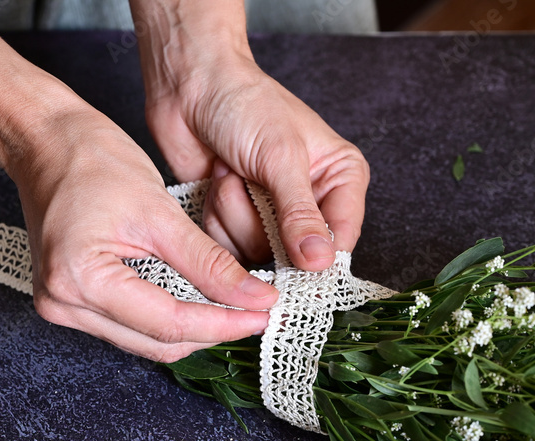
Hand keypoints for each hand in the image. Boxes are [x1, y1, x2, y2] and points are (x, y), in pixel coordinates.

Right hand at [10, 99, 278, 361]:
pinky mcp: (70, 301)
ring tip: (235, 308)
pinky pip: (130, 325)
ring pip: (145, 341)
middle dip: (211, 331)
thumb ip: (208, 263)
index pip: (169, 323)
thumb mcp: (159, 211)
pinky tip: (200, 302)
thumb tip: (255, 298)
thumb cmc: (92, 160)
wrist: (44, 141)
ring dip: (192, 328)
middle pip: (157, 342)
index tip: (263, 313)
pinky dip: (168, 317)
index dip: (223, 324)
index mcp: (80, 279)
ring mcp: (62, 306)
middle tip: (257, 312)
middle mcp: (63, 303)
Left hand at [142, 40, 369, 270]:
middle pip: (295, 255)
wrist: (192, 86)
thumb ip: (300, 214)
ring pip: (256, 253)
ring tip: (232, 171)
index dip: (317, 256)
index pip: (341, 239)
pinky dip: (217, 216)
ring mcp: (271, 216)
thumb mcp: (281, 157)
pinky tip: (217, 181)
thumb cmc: (245, 104)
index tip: (294, 258)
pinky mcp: (237, 221)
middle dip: (262, 221)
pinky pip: (228, 248)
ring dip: (234, 212)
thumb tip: (321, 260)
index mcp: (340, 180)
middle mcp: (310, 203)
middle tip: (251, 181)